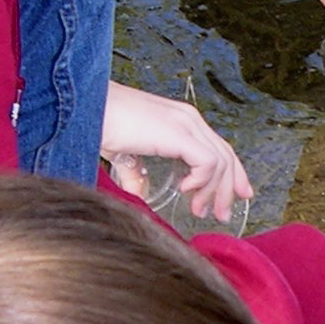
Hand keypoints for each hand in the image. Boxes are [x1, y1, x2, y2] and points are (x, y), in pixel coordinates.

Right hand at [103, 86, 254, 224]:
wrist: (87, 109)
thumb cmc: (102, 124)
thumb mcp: (125, 155)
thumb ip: (136, 175)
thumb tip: (140, 194)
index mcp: (182, 120)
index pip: (219, 148)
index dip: (232, 174)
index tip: (237, 196)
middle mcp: (189, 119)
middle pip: (227, 155)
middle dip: (229, 188)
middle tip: (222, 213)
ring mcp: (186, 124)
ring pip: (221, 162)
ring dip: (214, 191)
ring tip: (200, 210)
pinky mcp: (180, 133)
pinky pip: (208, 162)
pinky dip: (202, 181)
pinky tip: (186, 190)